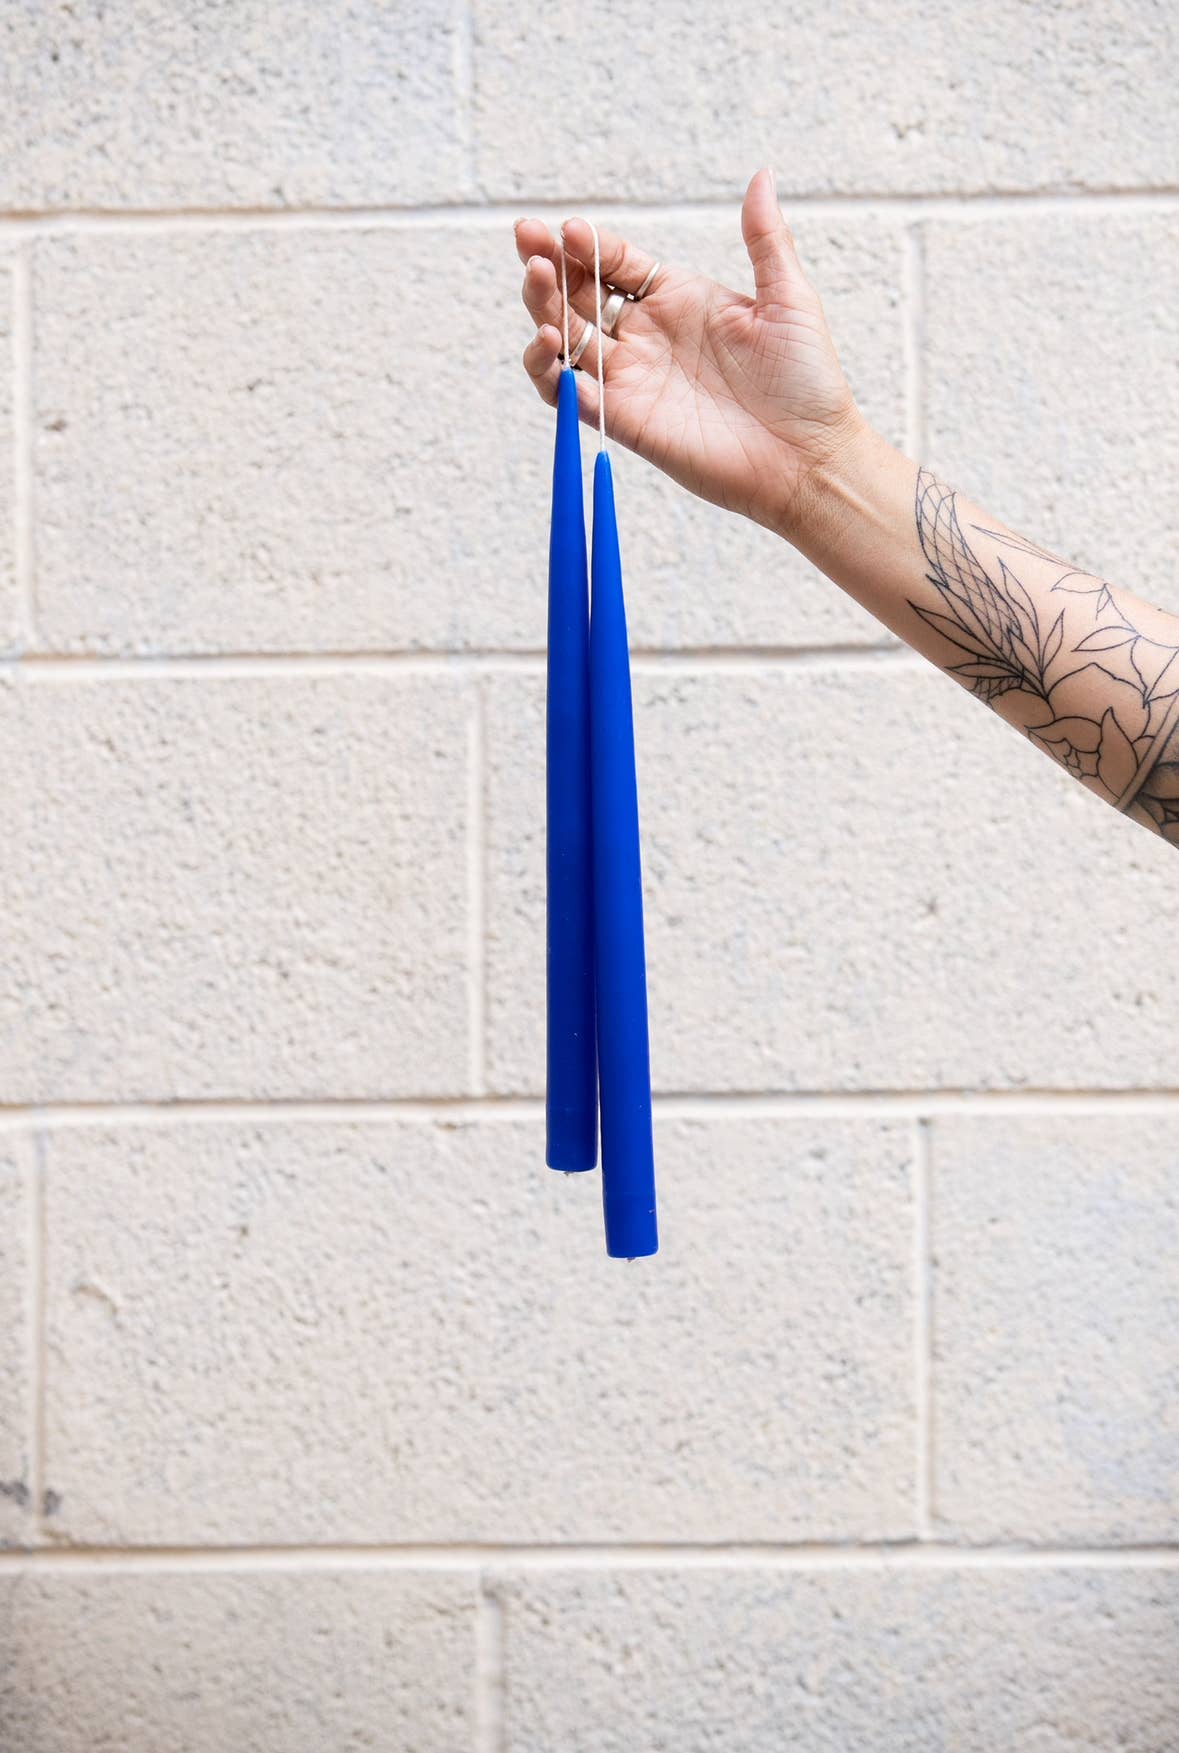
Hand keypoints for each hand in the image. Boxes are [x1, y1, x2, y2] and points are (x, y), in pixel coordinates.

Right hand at [515, 167, 869, 536]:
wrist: (806, 457)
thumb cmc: (806, 381)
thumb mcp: (788, 298)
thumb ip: (765, 238)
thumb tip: (762, 174)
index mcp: (678, 300)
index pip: (615, 262)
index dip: (589, 244)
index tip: (571, 229)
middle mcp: (647, 337)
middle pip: (579, 294)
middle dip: (548, 266)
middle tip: (528, 242)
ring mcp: (632, 379)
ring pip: (566, 339)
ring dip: (543, 311)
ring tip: (537, 283)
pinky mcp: (624, 421)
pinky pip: (571, 396)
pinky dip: (550, 374)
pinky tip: (550, 347)